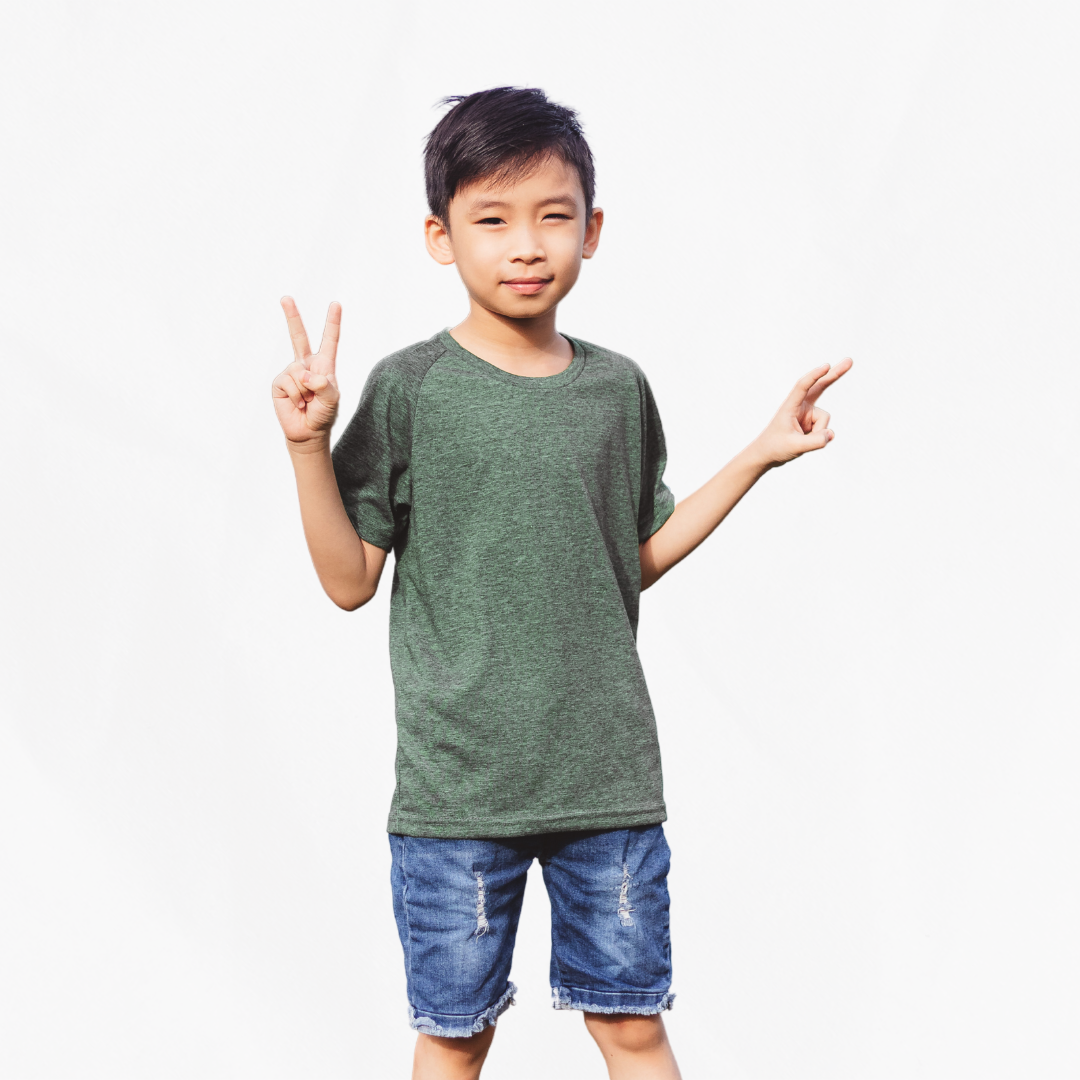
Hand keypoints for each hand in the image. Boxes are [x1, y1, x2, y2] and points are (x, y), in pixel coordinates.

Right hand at [271, 297, 341, 445]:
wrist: (307, 432)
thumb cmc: (323, 414)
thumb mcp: (331, 400)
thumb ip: (324, 386)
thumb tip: (305, 375)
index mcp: (324, 365)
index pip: (329, 340)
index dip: (332, 322)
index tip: (335, 304)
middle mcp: (306, 365)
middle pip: (298, 336)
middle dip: (291, 316)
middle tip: (285, 297)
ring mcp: (291, 372)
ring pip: (298, 373)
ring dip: (305, 392)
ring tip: (308, 402)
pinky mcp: (279, 382)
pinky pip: (289, 383)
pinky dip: (296, 396)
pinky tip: (298, 404)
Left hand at [751, 358, 852, 467]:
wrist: (767, 455)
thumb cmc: (775, 447)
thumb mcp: (795, 447)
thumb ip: (815, 442)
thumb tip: (831, 434)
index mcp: (790, 406)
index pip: (803, 386)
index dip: (815, 376)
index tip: (826, 366)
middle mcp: (800, 406)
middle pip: (820, 386)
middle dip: (835, 374)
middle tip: (850, 361)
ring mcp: (807, 413)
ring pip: (825, 420)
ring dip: (818, 433)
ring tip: (800, 440)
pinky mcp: (811, 421)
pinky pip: (824, 429)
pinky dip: (819, 437)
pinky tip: (806, 440)